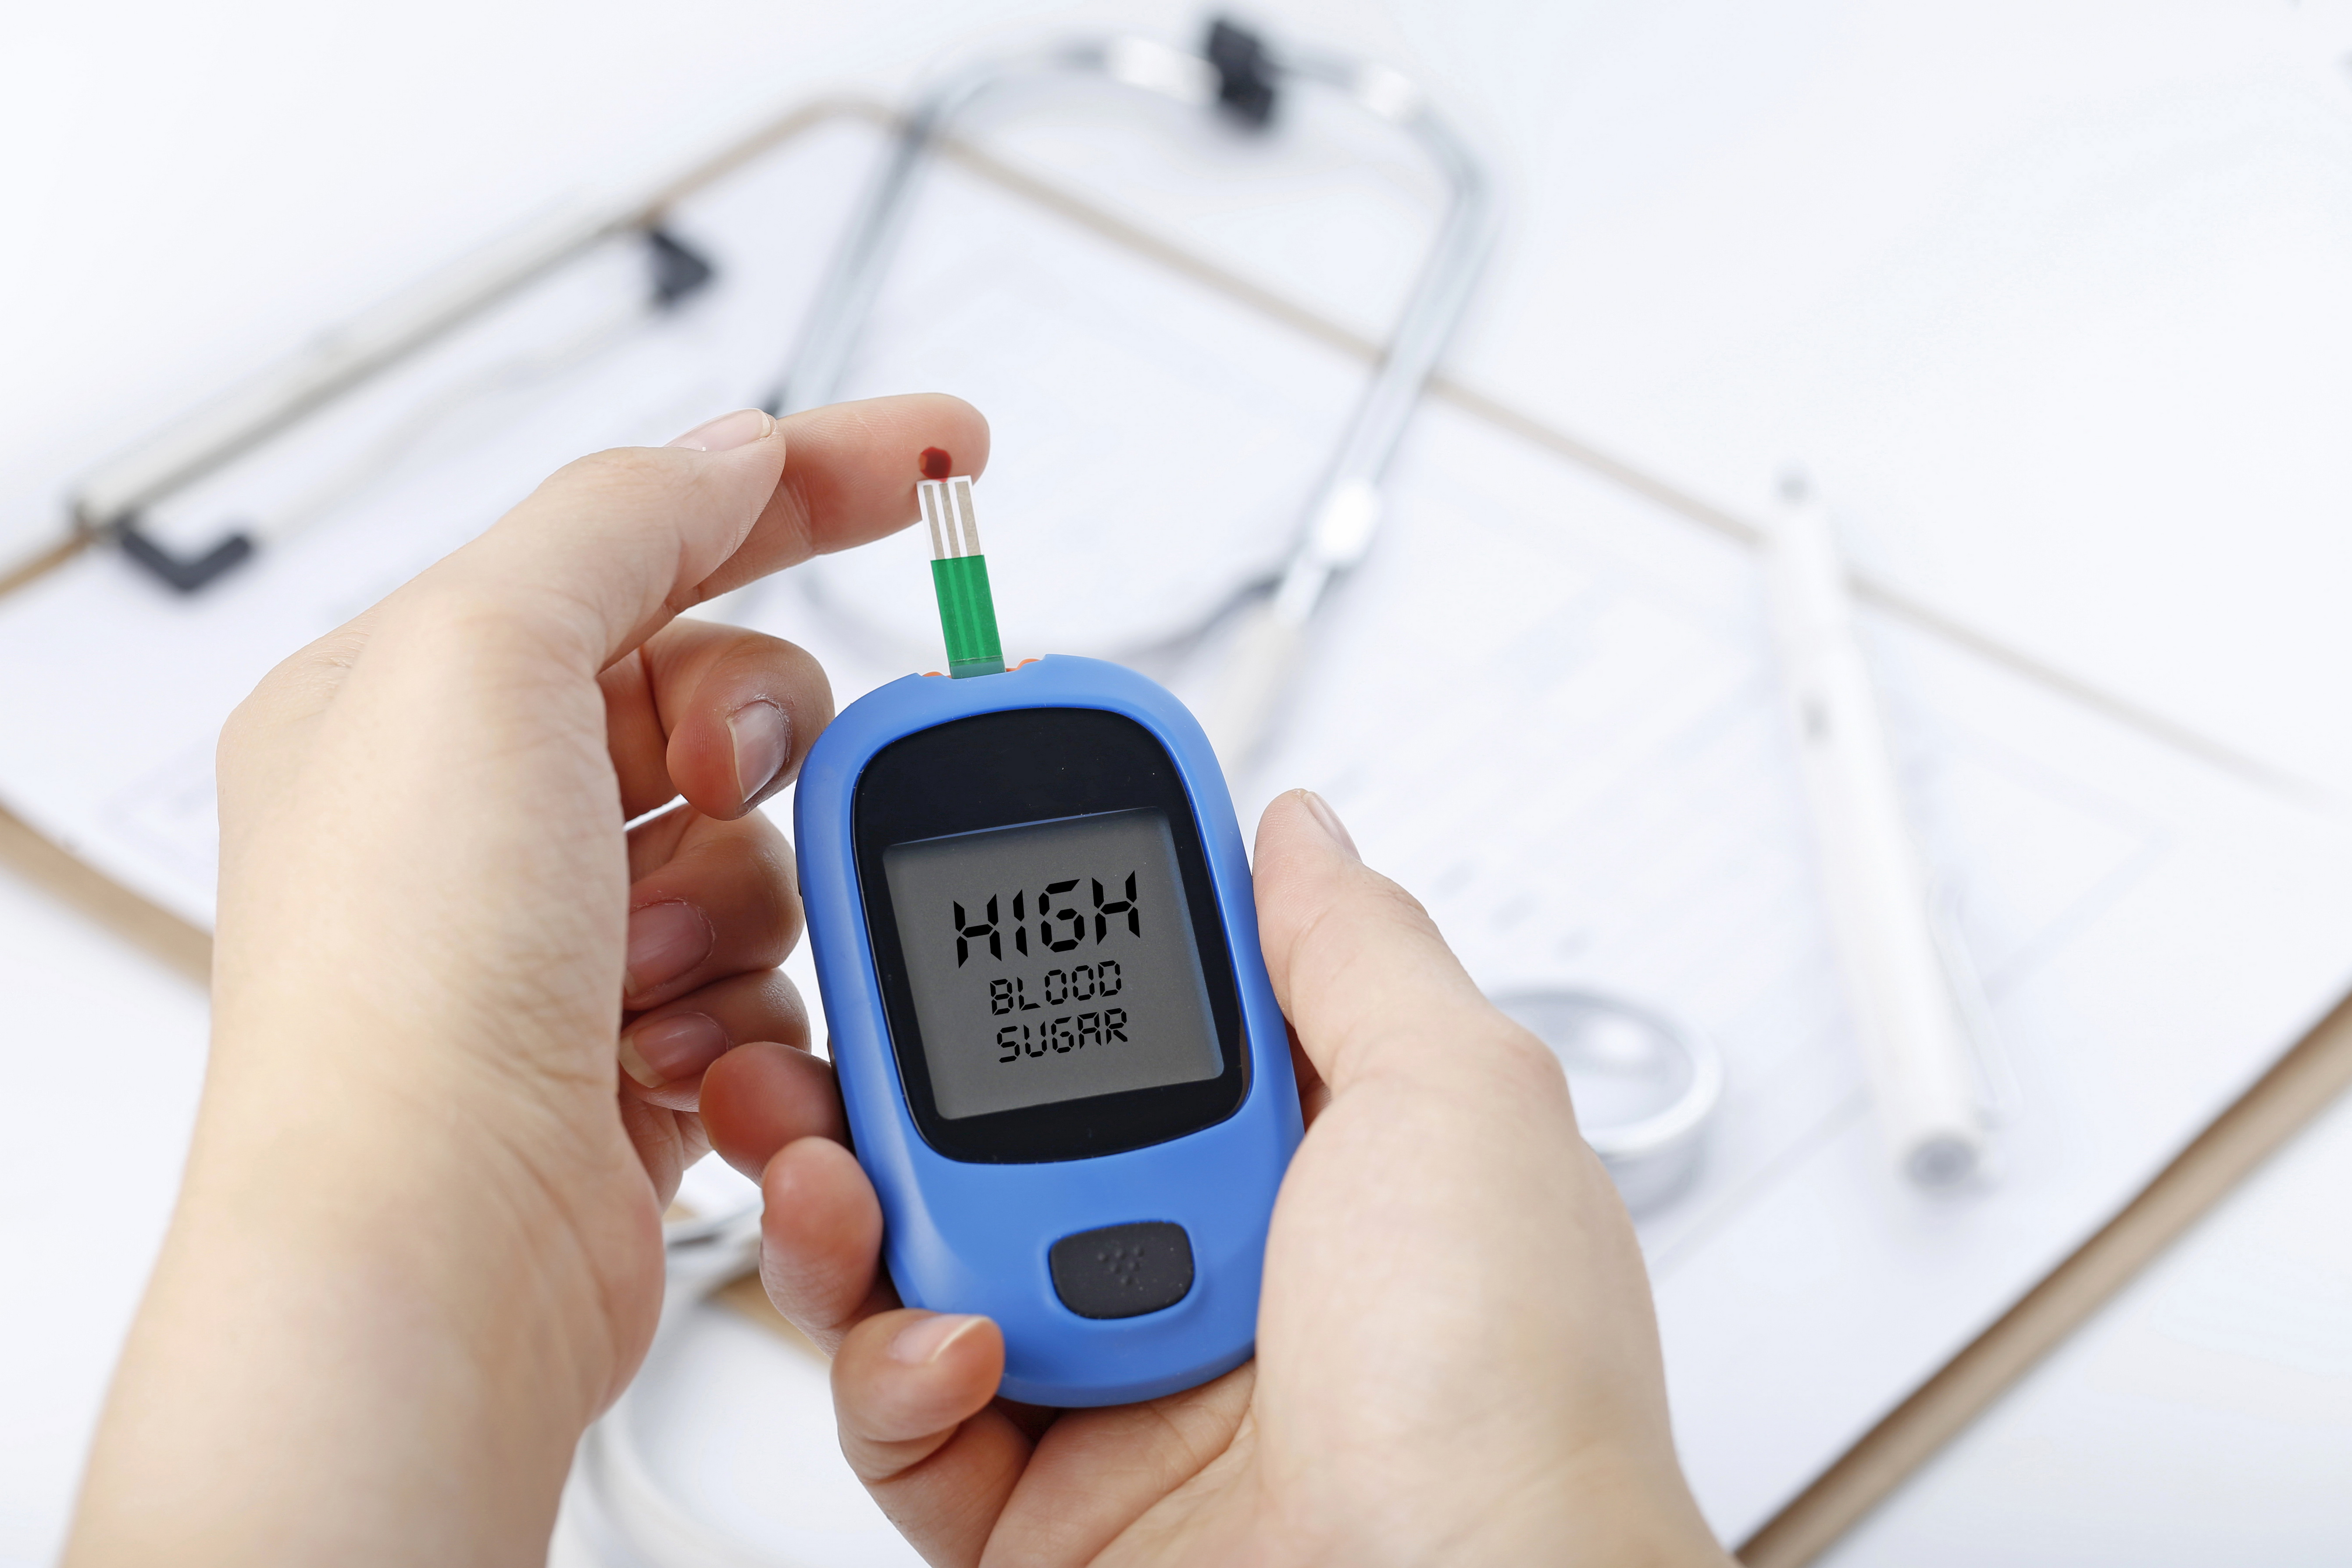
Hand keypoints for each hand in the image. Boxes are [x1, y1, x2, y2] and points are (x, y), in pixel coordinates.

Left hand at [67, 397, 986, 1566]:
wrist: (437, 1258)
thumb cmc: (407, 985)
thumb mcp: (483, 660)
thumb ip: (621, 522)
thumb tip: (732, 451)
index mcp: (415, 694)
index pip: (647, 532)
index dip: (810, 479)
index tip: (947, 455)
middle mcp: (482, 813)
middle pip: (722, 694)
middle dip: (756, 741)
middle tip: (720, 781)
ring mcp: (558, 939)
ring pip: (766, 848)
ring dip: (744, 902)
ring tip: (653, 967)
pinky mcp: (628, 1048)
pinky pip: (770, 975)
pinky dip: (746, 1009)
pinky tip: (670, 1054)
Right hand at [703, 791, 1729, 1566]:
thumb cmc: (1506, 1396)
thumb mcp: (1457, 1103)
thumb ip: (1353, 951)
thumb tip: (1297, 831)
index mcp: (1311, 1156)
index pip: (1143, 1007)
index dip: (1042, 929)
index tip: (947, 861)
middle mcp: (1211, 1262)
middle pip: (995, 1130)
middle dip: (883, 1069)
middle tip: (815, 1020)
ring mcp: (1119, 1387)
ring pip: (918, 1263)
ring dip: (849, 1206)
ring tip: (829, 1169)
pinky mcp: (1039, 1512)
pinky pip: (908, 1415)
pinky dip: (897, 1371)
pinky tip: (958, 1346)